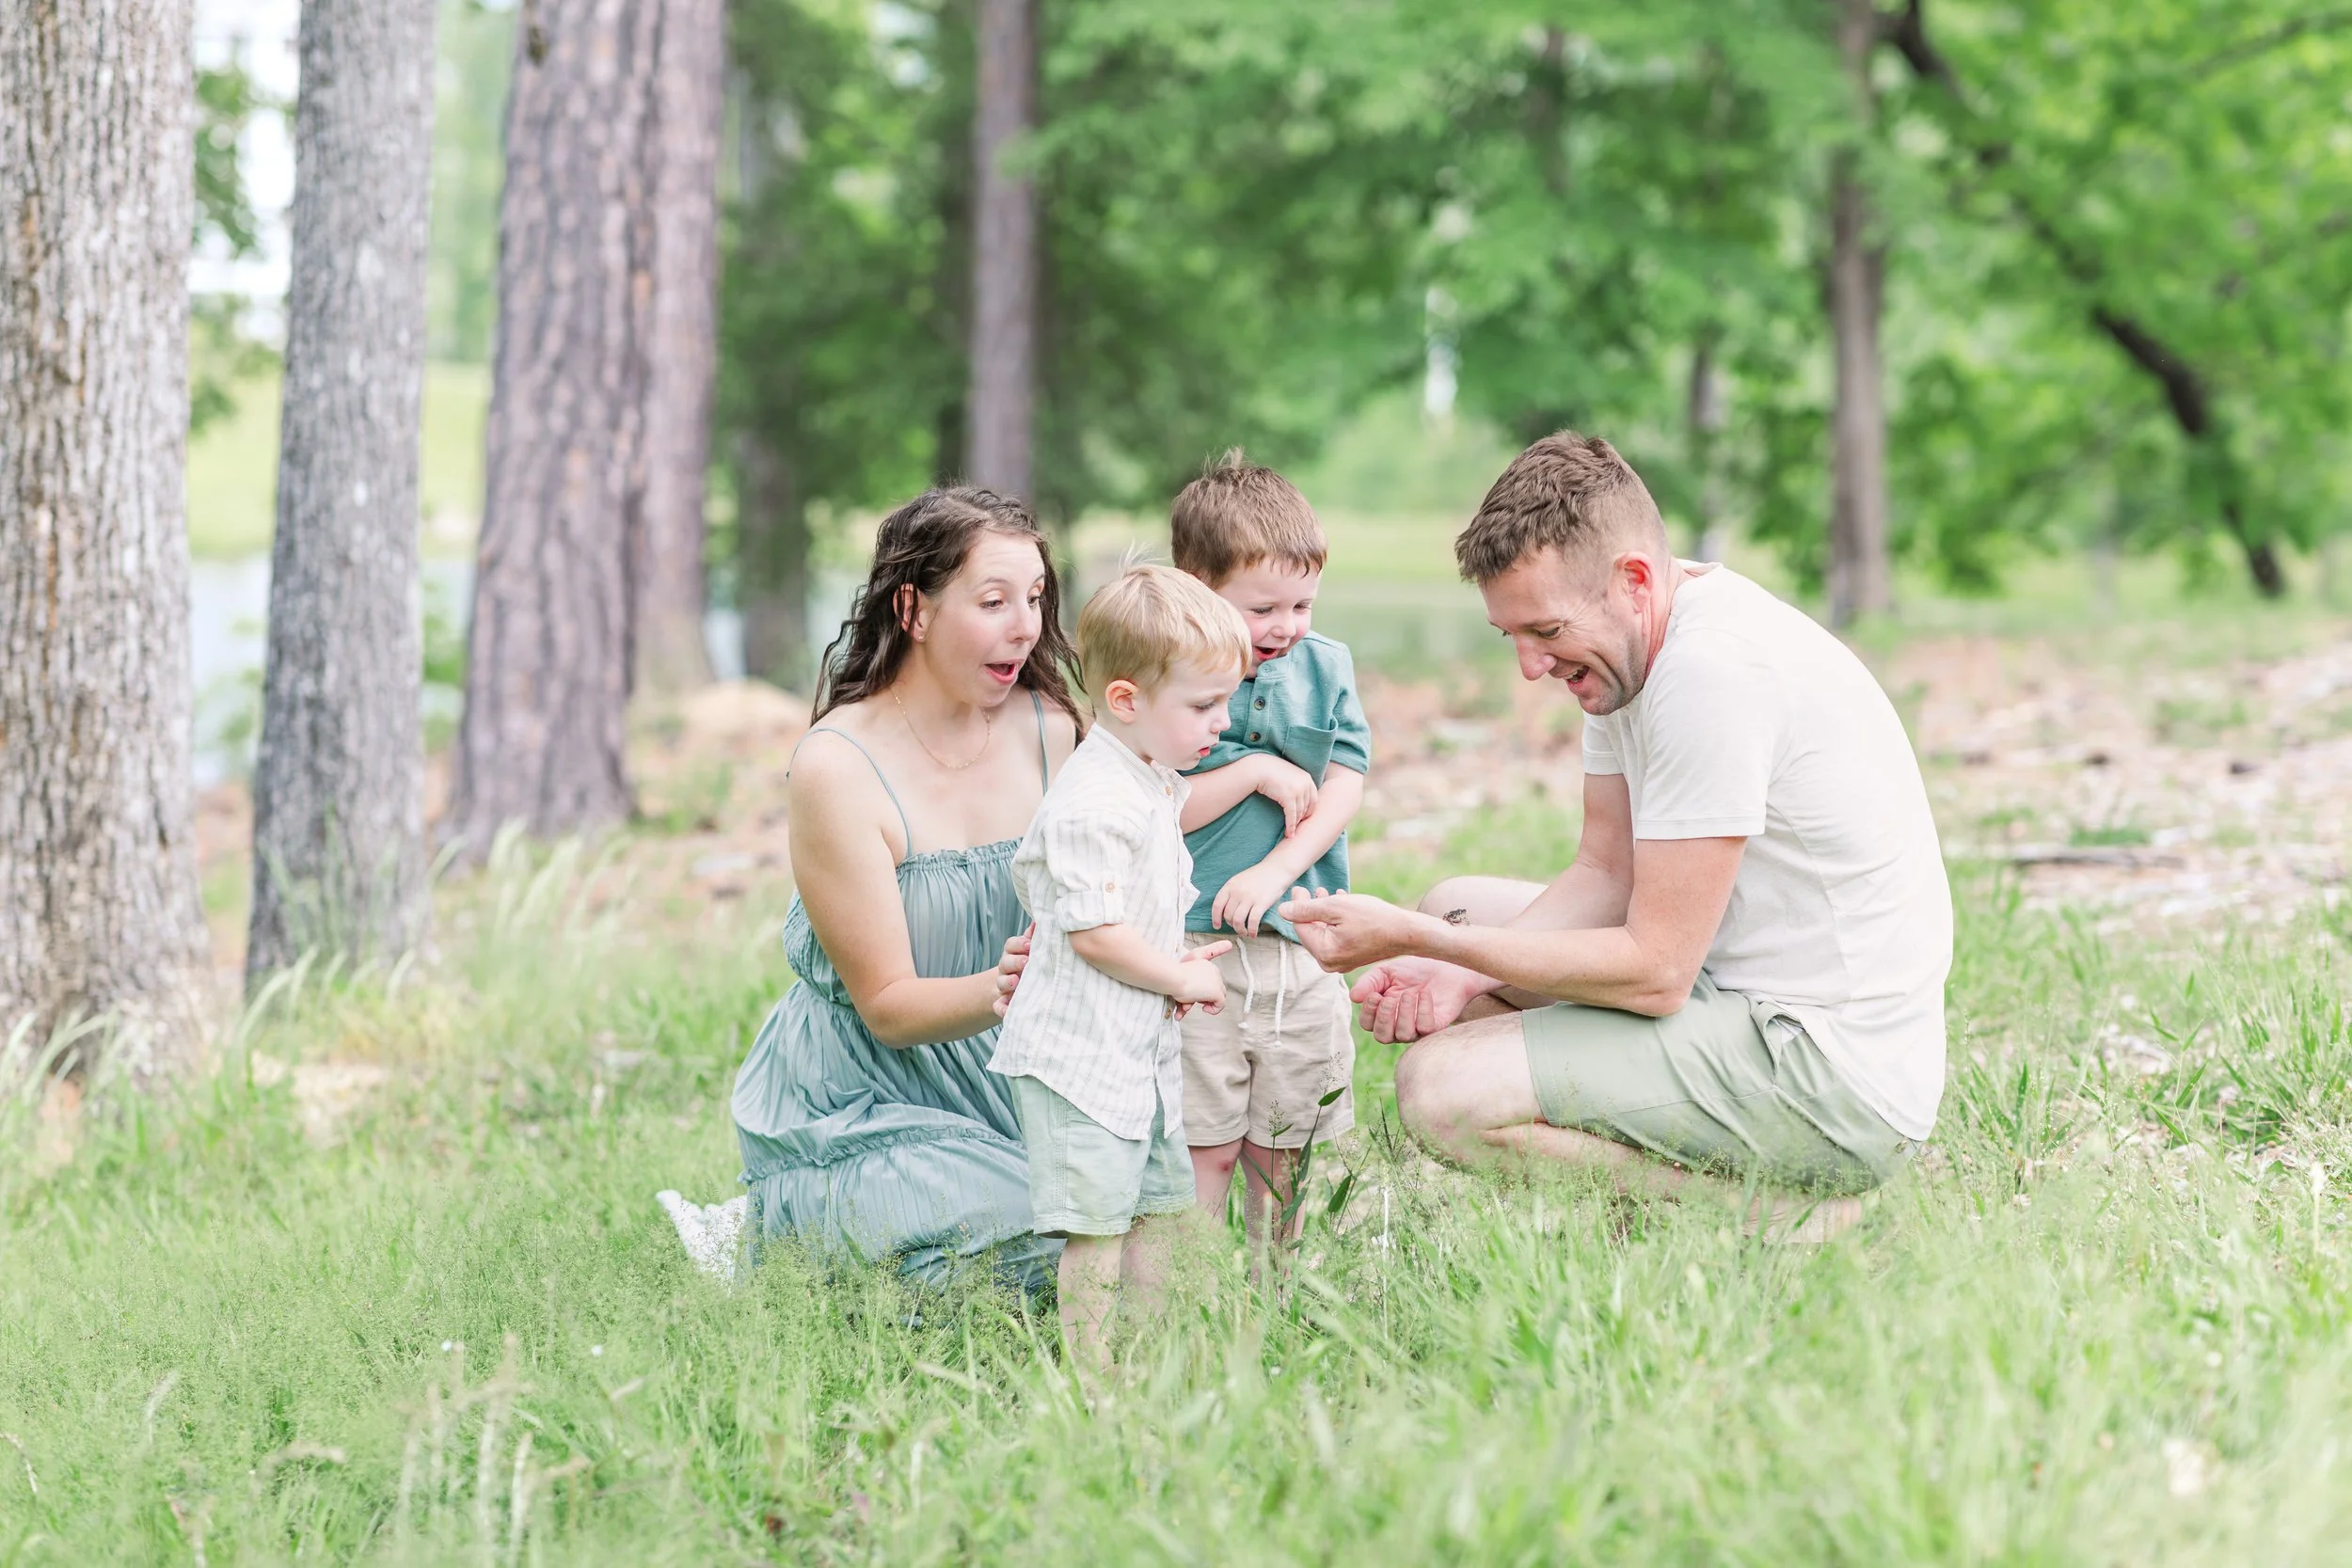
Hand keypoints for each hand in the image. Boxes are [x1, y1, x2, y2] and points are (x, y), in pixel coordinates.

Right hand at [991, 926, 1032, 1017]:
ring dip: (1007, 982)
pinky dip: (1001, 1008)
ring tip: (1015, 982)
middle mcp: (1007, 969)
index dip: (1018, 944)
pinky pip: (999, 1006)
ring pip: (1001, 982)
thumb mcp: (1031, 951)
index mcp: (1013, 954)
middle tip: (1025, 962)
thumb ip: (1033, 938)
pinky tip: (1006, 1010)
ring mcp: (1004, 986)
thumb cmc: (1029, 965)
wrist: (1018, 989)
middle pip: (1005, 962)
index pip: (1011, 945)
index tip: (1029, 945)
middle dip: (1014, 962)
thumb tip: (1038, 922)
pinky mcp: (1004, 1003)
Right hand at [1168, 941, 1231, 1015]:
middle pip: (1215, 988)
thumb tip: (1190, 1001)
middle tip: (1193, 1001)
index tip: (1192, 996)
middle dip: (1205, 997)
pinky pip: (1221, 1004)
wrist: (1173, 978)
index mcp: (1206, 965)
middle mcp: (1214, 971)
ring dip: (1208, 1003)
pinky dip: (1214, 1010)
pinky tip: (1204, 1009)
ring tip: (1198, 1004)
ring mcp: (1217, 981)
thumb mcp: (1182, 977)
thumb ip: (1191, 986)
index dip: (1202, 991)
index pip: (1210, 980)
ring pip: (1219, 996)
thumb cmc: (1173, 978)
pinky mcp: (1217, 992)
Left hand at [1211, 862, 1296, 937]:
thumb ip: (1232, 893)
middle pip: (1228, 915)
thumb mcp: (1240, 880)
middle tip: (1238, 927)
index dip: (1215, 918)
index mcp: (1230, 885)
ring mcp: (1249, 897)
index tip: (1217, 926)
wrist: (1276, 869)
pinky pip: (1252, 921)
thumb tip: (1225, 911)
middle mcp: (1237, 891)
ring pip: (1238, 921)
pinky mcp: (1262, 903)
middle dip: (1231, 925)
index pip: (1217, 905)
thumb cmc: (1258, 876)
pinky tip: (1253, 934)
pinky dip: (1252, 931)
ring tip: (1245, 932)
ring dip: (1240, 930)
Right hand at [1251, 755, 1318, 835]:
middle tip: (1297, 827)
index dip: (1310, 810)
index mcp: (1307, 778)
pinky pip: (1292, 815)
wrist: (1259, 768)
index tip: (1305, 818)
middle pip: (1307, 807)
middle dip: (1302, 818)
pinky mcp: (1288, 797)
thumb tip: (1300, 796)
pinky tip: (1289, 833)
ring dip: (1296, 824)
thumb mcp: (1289, 775)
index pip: (1314, 798)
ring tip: (1292, 833)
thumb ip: (1297, 783)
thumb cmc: (1272, 771)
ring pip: (1300, 813)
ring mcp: (1298, 790)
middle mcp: (1305, 783)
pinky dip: (1291, 826)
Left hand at [1277, 888, 1423, 973]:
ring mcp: (1341, 963)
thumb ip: (1306, 909)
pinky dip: (1335, 922)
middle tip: (1313, 889)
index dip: (1297, 906)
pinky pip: (1336, 938)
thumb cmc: (1374, 918)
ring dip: (1323, 913)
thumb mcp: (1336, 907)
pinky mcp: (1351, 958)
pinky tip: (1341, 904)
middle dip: (1311, 909)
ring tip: (1327, 894)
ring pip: (1324, 933)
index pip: (1300, 927)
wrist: (1406, 933)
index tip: (1300, 888)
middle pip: (1311, 931)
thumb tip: (1282, 910)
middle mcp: (1330, 963)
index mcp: (1324, 953)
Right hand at [1350, 955, 1494, 1043]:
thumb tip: (1354, 997)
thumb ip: (1369, 982)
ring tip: (1409, 994)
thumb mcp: (1387, 971)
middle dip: (1383, 1019)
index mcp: (1383, 1011)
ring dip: (1403, 1015)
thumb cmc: (1415, 970)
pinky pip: (1425, 1028)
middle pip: (1382, 1036)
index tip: (1374, 995)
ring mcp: (1417, 1027)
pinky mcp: (1436, 1026)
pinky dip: (1422, 1011)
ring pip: (1403, 1035)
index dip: (1368, 1013)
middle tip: (1389, 1000)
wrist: (1447, 965)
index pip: (1368, 1023)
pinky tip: (1424, 994)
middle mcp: (1398, 1024)